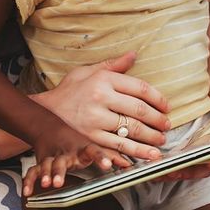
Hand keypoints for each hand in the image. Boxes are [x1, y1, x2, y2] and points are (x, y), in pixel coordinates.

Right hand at [25, 125, 117, 195]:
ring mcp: (52, 158)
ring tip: (47, 184)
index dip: (100, 157)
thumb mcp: (93, 146)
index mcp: (82, 148)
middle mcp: (66, 153)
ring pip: (47, 165)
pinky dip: (29, 182)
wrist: (50, 127)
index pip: (93, 151)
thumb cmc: (76, 142)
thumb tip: (129, 164)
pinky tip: (27, 192)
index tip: (107, 165)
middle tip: (59, 182)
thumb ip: (110, 156)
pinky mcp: (40, 162)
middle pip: (62, 161)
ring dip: (46, 174)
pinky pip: (33, 172)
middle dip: (60, 171)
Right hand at [33, 51, 171, 161]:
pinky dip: (134, 152)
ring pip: (131, 131)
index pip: (139, 88)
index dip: (158, 98)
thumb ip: (112, 65)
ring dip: (150, 138)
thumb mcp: (87, 72)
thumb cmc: (68, 91)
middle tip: (167, 125)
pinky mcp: (90, 138)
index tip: (166, 106)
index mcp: (103, 80)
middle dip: (157, 120)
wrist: (43, 114)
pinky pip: (118, 146)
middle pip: (138, 111)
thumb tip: (133, 55)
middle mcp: (100, 98)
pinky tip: (146, 154)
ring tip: (160, 141)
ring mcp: (95, 120)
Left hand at [161, 116, 209, 180]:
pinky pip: (185, 162)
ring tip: (156, 173)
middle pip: (201, 168)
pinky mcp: (199, 151)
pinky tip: (158, 165)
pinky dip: (173, 165)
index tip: (198, 167)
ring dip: (174, 172)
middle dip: (184, 172)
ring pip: (190, 168)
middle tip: (167, 173)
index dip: (209, 164)